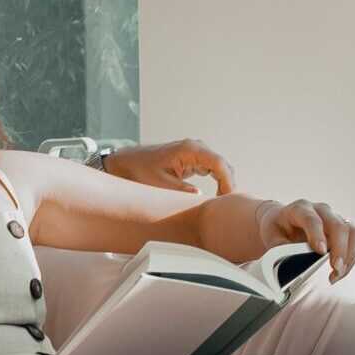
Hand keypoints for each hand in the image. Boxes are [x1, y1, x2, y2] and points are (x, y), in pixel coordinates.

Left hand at [100, 139, 236, 194]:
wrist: (127, 162)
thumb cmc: (139, 169)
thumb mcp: (160, 184)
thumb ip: (181, 190)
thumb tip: (201, 198)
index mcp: (189, 149)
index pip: (218, 163)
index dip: (227, 182)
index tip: (228, 198)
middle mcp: (195, 148)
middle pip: (223, 165)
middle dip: (228, 184)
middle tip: (226, 206)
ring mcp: (195, 153)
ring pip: (220, 168)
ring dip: (224, 184)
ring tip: (222, 203)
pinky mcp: (193, 160)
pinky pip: (213, 170)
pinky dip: (218, 181)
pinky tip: (217, 196)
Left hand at [259, 199, 354, 280]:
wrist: (282, 221)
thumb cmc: (277, 227)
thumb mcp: (270, 236)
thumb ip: (279, 247)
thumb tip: (292, 261)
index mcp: (300, 209)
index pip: (312, 219)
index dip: (317, 235)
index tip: (320, 251)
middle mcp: (321, 210)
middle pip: (337, 225)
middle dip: (339, 248)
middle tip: (335, 267)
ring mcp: (334, 218)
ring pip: (352, 232)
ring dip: (349, 254)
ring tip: (338, 273)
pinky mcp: (343, 230)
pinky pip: (354, 242)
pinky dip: (350, 259)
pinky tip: (339, 272)